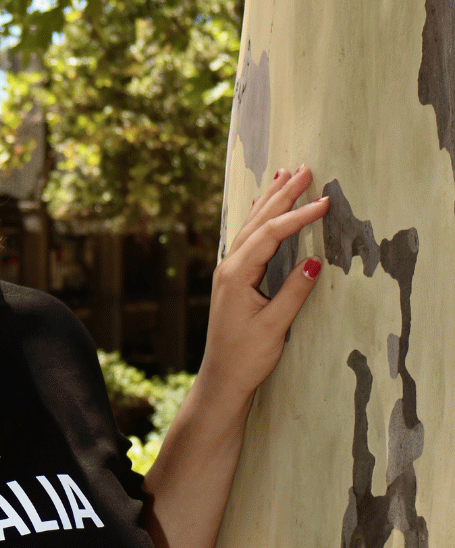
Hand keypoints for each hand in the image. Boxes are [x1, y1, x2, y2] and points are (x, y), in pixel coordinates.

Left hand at [197, 165, 329, 410]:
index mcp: (236, 275)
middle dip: (282, 195)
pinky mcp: (233, 280)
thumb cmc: (246, 356)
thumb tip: (315, 260)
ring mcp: (229, 273)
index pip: (270, 235)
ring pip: (251, 227)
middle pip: (257, 222)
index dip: (298, 216)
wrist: (222, 378)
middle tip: (304, 168)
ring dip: (270, 201)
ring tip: (285, 174)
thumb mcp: (274, 326)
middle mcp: (229, 268)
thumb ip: (294, 292)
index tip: (325, 201)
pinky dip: (261, 219)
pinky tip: (265, 209)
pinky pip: (248, 239)